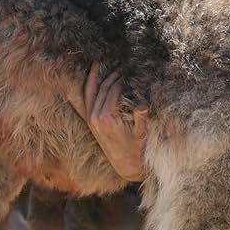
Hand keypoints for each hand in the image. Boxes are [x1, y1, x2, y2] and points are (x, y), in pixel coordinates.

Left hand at [68, 62, 148, 181]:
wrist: (126, 166)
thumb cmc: (137, 150)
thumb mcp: (141, 134)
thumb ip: (141, 118)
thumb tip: (142, 104)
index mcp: (108, 119)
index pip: (113, 92)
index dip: (120, 80)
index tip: (128, 72)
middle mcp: (96, 118)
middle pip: (102, 90)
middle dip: (111, 76)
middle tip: (120, 66)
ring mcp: (91, 120)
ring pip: (90, 93)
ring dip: (95, 78)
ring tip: (100, 64)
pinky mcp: (90, 122)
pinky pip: (86, 100)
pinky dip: (88, 88)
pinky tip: (91, 78)